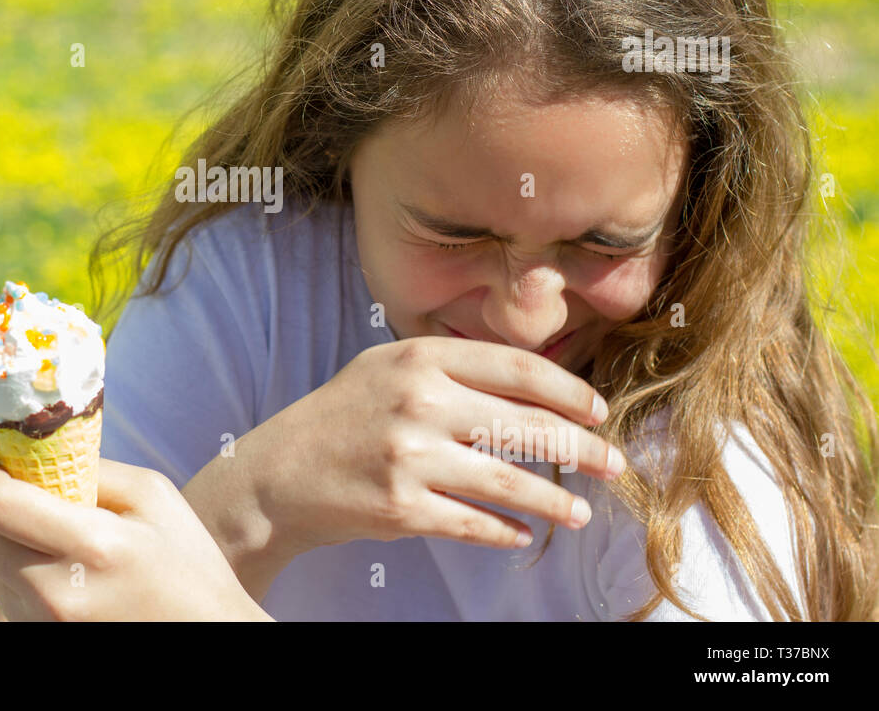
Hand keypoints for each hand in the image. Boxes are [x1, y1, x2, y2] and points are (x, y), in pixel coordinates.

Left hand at [0, 450, 271, 620]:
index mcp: (91, 546)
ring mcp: (45, 628)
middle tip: (28, 498)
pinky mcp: (41, 643)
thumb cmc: (187, 562)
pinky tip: (68, 582)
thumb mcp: (152, 496)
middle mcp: (57, 594)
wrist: (208, 635)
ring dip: (11, 548)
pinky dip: (23, 583)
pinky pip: (6, 602)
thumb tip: (32, 453)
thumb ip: (90, 469)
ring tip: (65, 549)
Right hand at [242, 335, 625, 555]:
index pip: (519, 369)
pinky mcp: (402, 507)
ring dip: (556, 501)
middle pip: (527, 425)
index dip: (569, 392)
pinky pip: (475, 523)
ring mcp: (410, 456)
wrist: (278, 472)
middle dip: (582, 448)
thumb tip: (538, 390)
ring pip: (511, 482)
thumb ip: (454, 369)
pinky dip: (507, 532)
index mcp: (421, 357)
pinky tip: (524, 534)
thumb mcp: (389, 369)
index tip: (598, 412)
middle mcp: (419, 401)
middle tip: (612, 463)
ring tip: (579, 513)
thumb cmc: (343, 416)